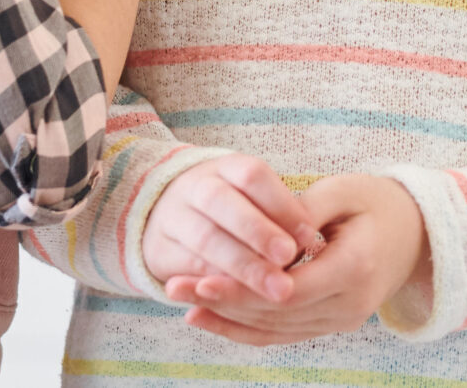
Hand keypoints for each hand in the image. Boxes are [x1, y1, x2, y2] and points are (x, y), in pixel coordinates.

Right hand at [142, 155, 323, 304]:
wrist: (169, 213)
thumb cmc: (232, 207)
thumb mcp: (253, 198)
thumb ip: (278, 213)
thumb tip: (307, 238)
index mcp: (226, 167)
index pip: (252, 176)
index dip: (281, 204)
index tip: (308, 235)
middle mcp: (196, 187)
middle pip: (223, 204)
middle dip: (258, 233)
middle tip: (289, 259)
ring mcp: (173, 217)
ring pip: (206, 238)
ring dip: (242, 266)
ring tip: (274, 289)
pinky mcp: (158, 250)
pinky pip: (186, 268)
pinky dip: (215, 283)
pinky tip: (242, 298)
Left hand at [165, 173, 429, 345]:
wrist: (417, 235)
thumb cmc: (378, 202)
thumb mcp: (346, 190)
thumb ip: (302, 210)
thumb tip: (261, 230)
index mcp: (356, 268)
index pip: (289, 290)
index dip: (242, 288)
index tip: (201, 278)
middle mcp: (350, 305)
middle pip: (274, 314)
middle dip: (222, 301)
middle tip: (174, 287)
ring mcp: (341, 321)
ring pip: (273, 329)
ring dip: (225, 317)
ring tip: (181, 300)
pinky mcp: (329, 325)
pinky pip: (280, 333)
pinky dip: (242, 327)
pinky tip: (204, 315)